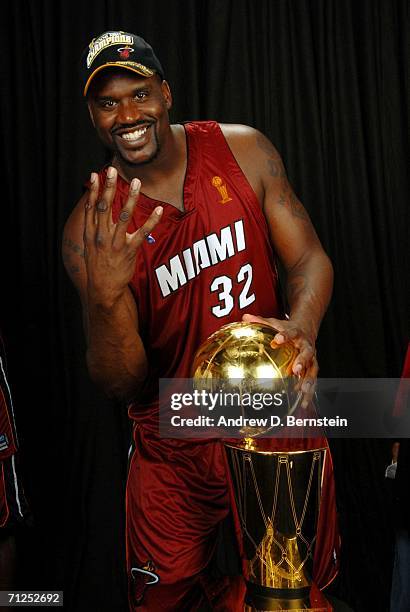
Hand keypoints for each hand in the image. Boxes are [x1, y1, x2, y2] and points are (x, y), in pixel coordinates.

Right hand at [84, 166, 162, 307]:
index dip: (94, 191)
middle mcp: (101, 235)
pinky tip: (159, 210)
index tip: (96, 175)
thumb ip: (93, 228)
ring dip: (130, 197)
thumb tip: (95, 210)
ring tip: (136, 182)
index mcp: (90, 233)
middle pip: (105, 207)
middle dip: (108, 187)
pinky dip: (152, 221)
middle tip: (112, 170)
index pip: (91, 207)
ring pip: (124, 216)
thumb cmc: (98, 265)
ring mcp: (115, 243)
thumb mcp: (89, 246)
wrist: (103, 288)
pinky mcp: (129, 251)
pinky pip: (142, 233)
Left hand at [242, 313, 317, 408]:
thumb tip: (245, 317)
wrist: (306, 330)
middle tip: (295, 370)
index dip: (285, 336)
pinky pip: (312, 381)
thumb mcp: (275, 323)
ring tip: (303, 391)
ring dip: (309, 381)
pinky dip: (309, 393)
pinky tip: (304, 404)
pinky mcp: (312, 369)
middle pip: (307, 354)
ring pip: (313, 370)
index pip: (291, 333)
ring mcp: (312, 358)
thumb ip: (261, 321)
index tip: (278, 339)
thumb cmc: (287, 329)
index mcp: (297, 334)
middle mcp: (307, 346)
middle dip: (302, 361)